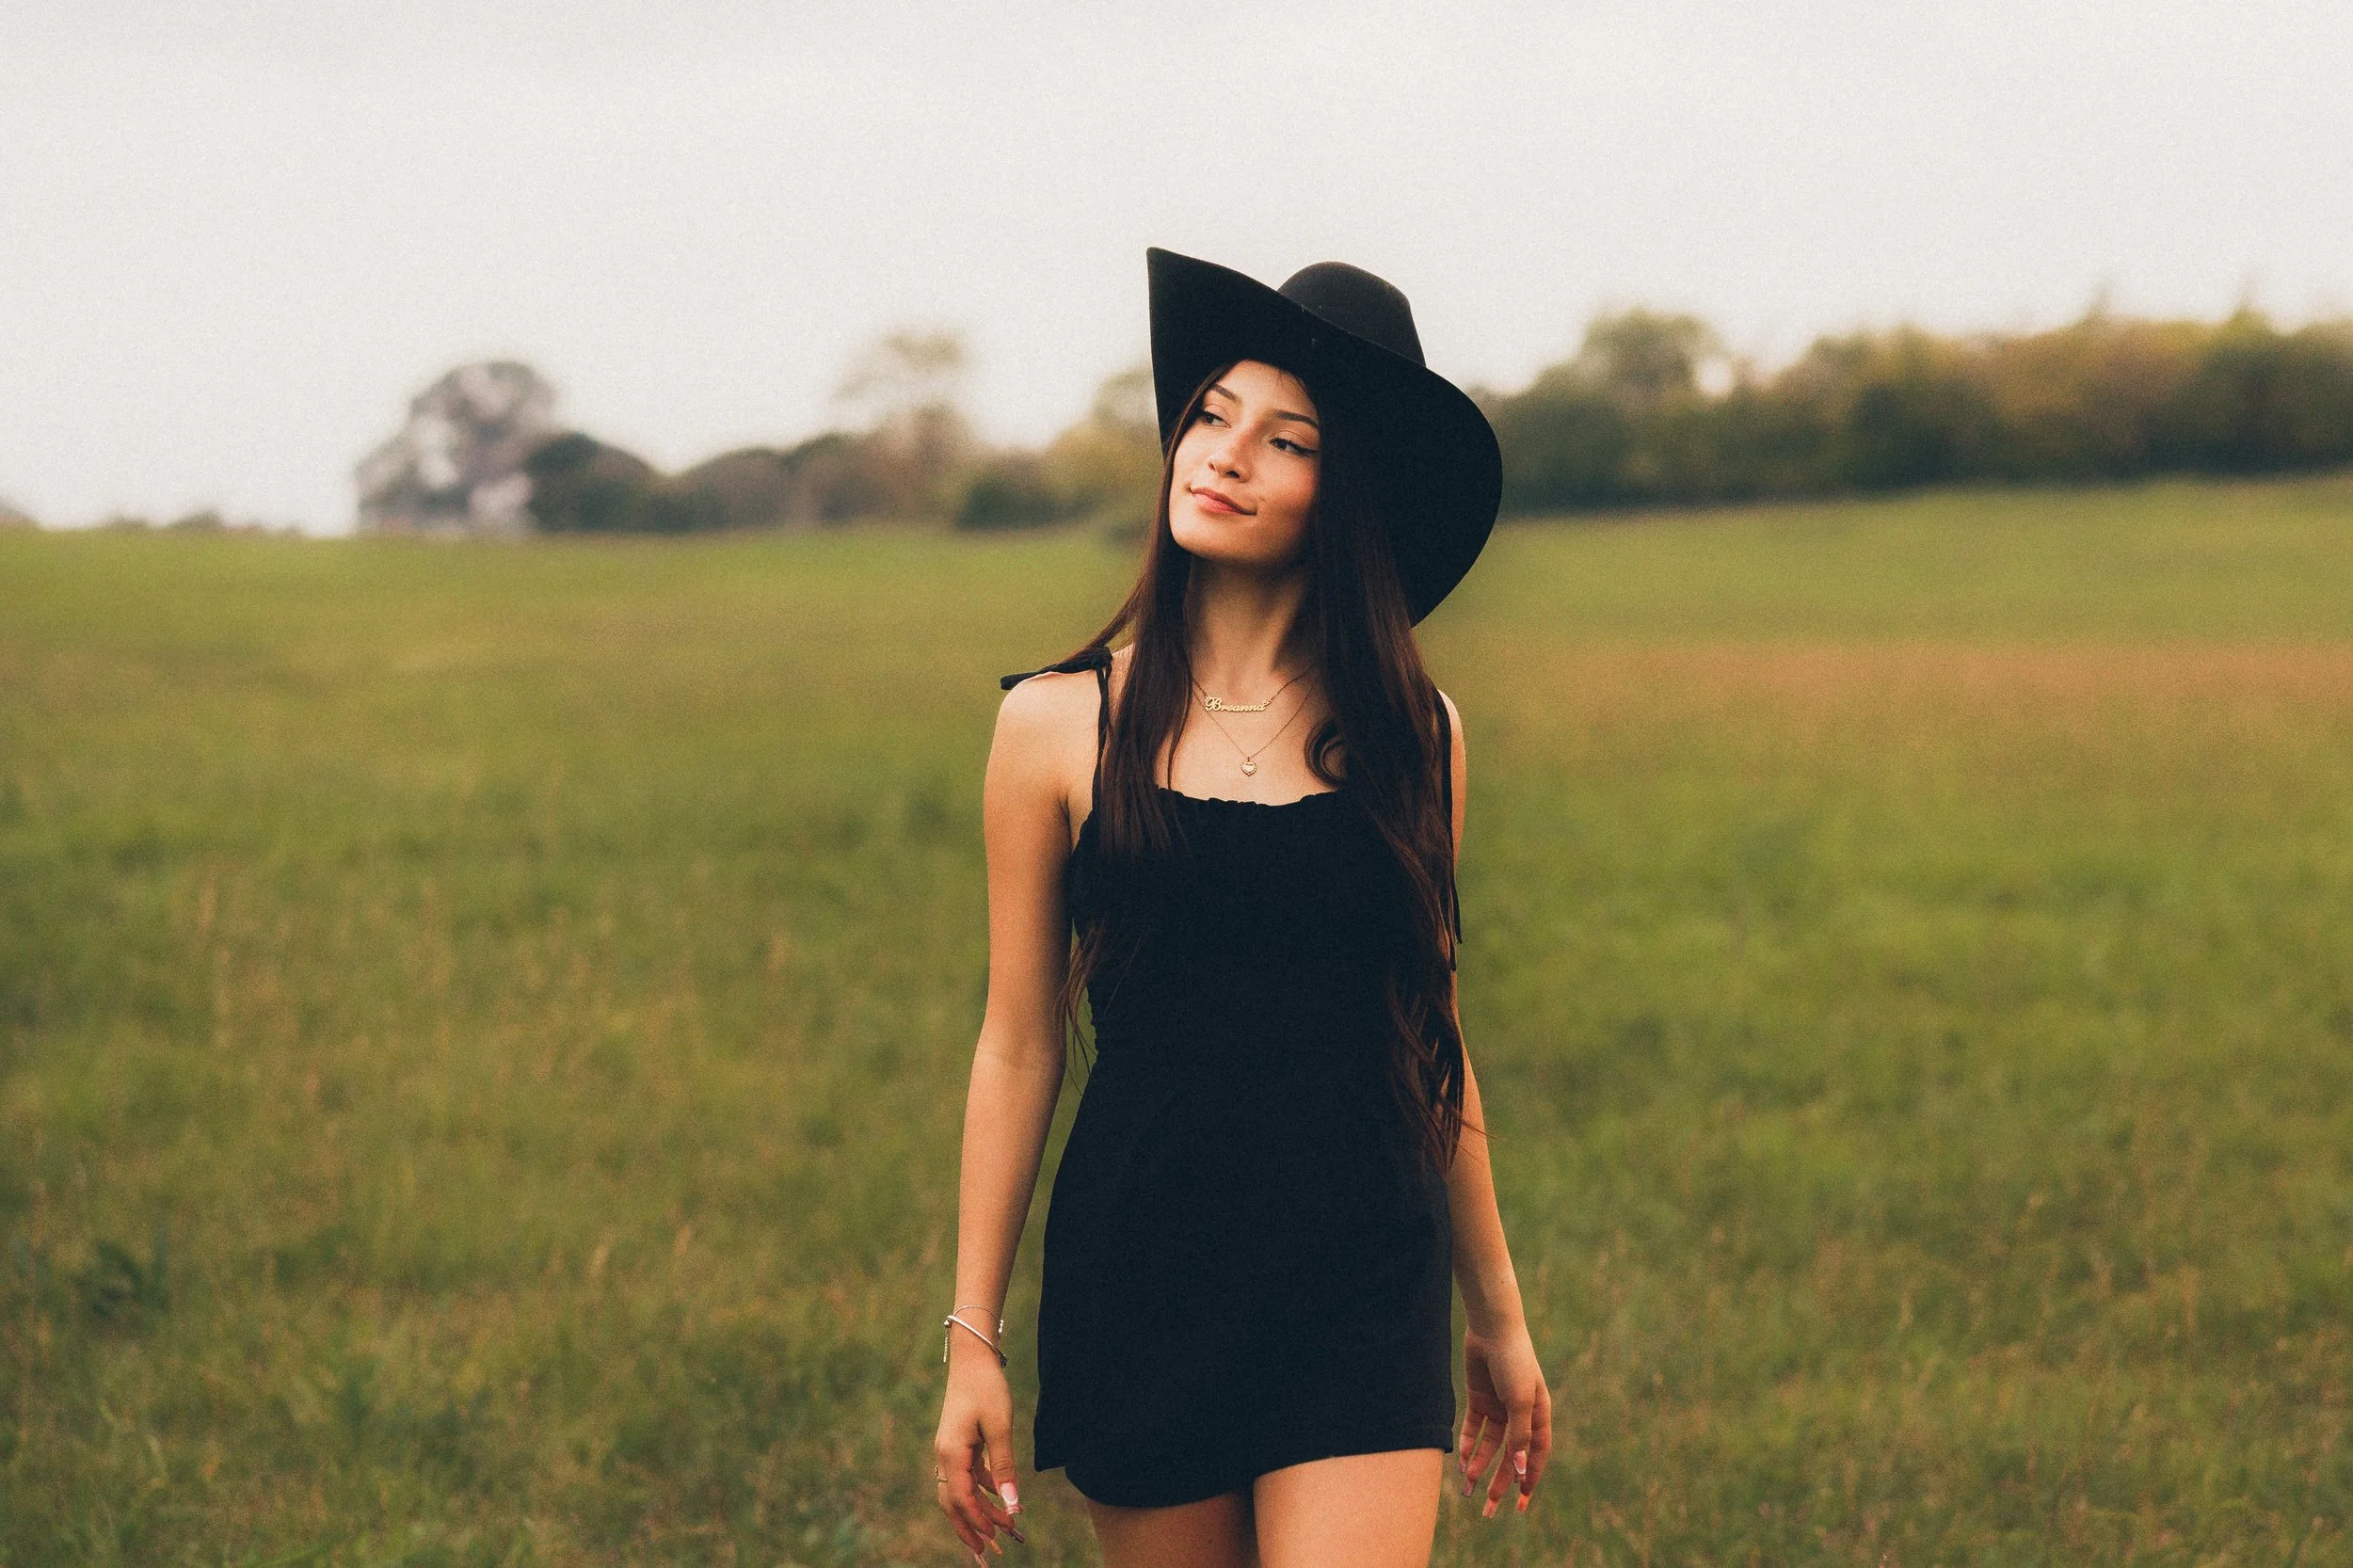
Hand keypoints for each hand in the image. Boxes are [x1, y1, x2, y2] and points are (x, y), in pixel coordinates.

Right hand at [933, 1350, 1024, 1560]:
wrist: (972, 1358)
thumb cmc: (986, 1388)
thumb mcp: (1000, 1427)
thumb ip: (1004, 1466)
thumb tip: (1011, 1503)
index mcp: (950, 1454)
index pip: (961, 1498)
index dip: (979, 1520)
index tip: (999, 1536)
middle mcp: (944, 1456)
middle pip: (953, 1503)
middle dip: (971, 1528)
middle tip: (990, 1553)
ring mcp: (949, 1451)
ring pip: (959, 1492)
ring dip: (977, 1513)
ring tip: (999, 1532)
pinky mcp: (957, 1445)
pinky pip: (966, 1476)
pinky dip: (981, 1491)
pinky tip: (999, 1499)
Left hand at [1456, 1318, 1551, 1517]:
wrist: (1492, 1329)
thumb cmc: (1514, 1363)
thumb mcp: (1519, 1402)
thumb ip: (1519, 1436)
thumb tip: (1520, 1470)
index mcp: (1539, 1415)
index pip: (1536, 1455)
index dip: (1529, 1480)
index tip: (1521, 1505)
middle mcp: (1520, 1414)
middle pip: (1510, 1456)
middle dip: (1500, 1482)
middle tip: (1489, 1508)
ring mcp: (1498, 1407)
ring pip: (1489, 1446)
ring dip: (1479, 1466)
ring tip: (1468, 1489)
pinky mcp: (1479, 1398)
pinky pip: (1473, 1429)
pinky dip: (1466, 1445)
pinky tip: (1459, 1463)